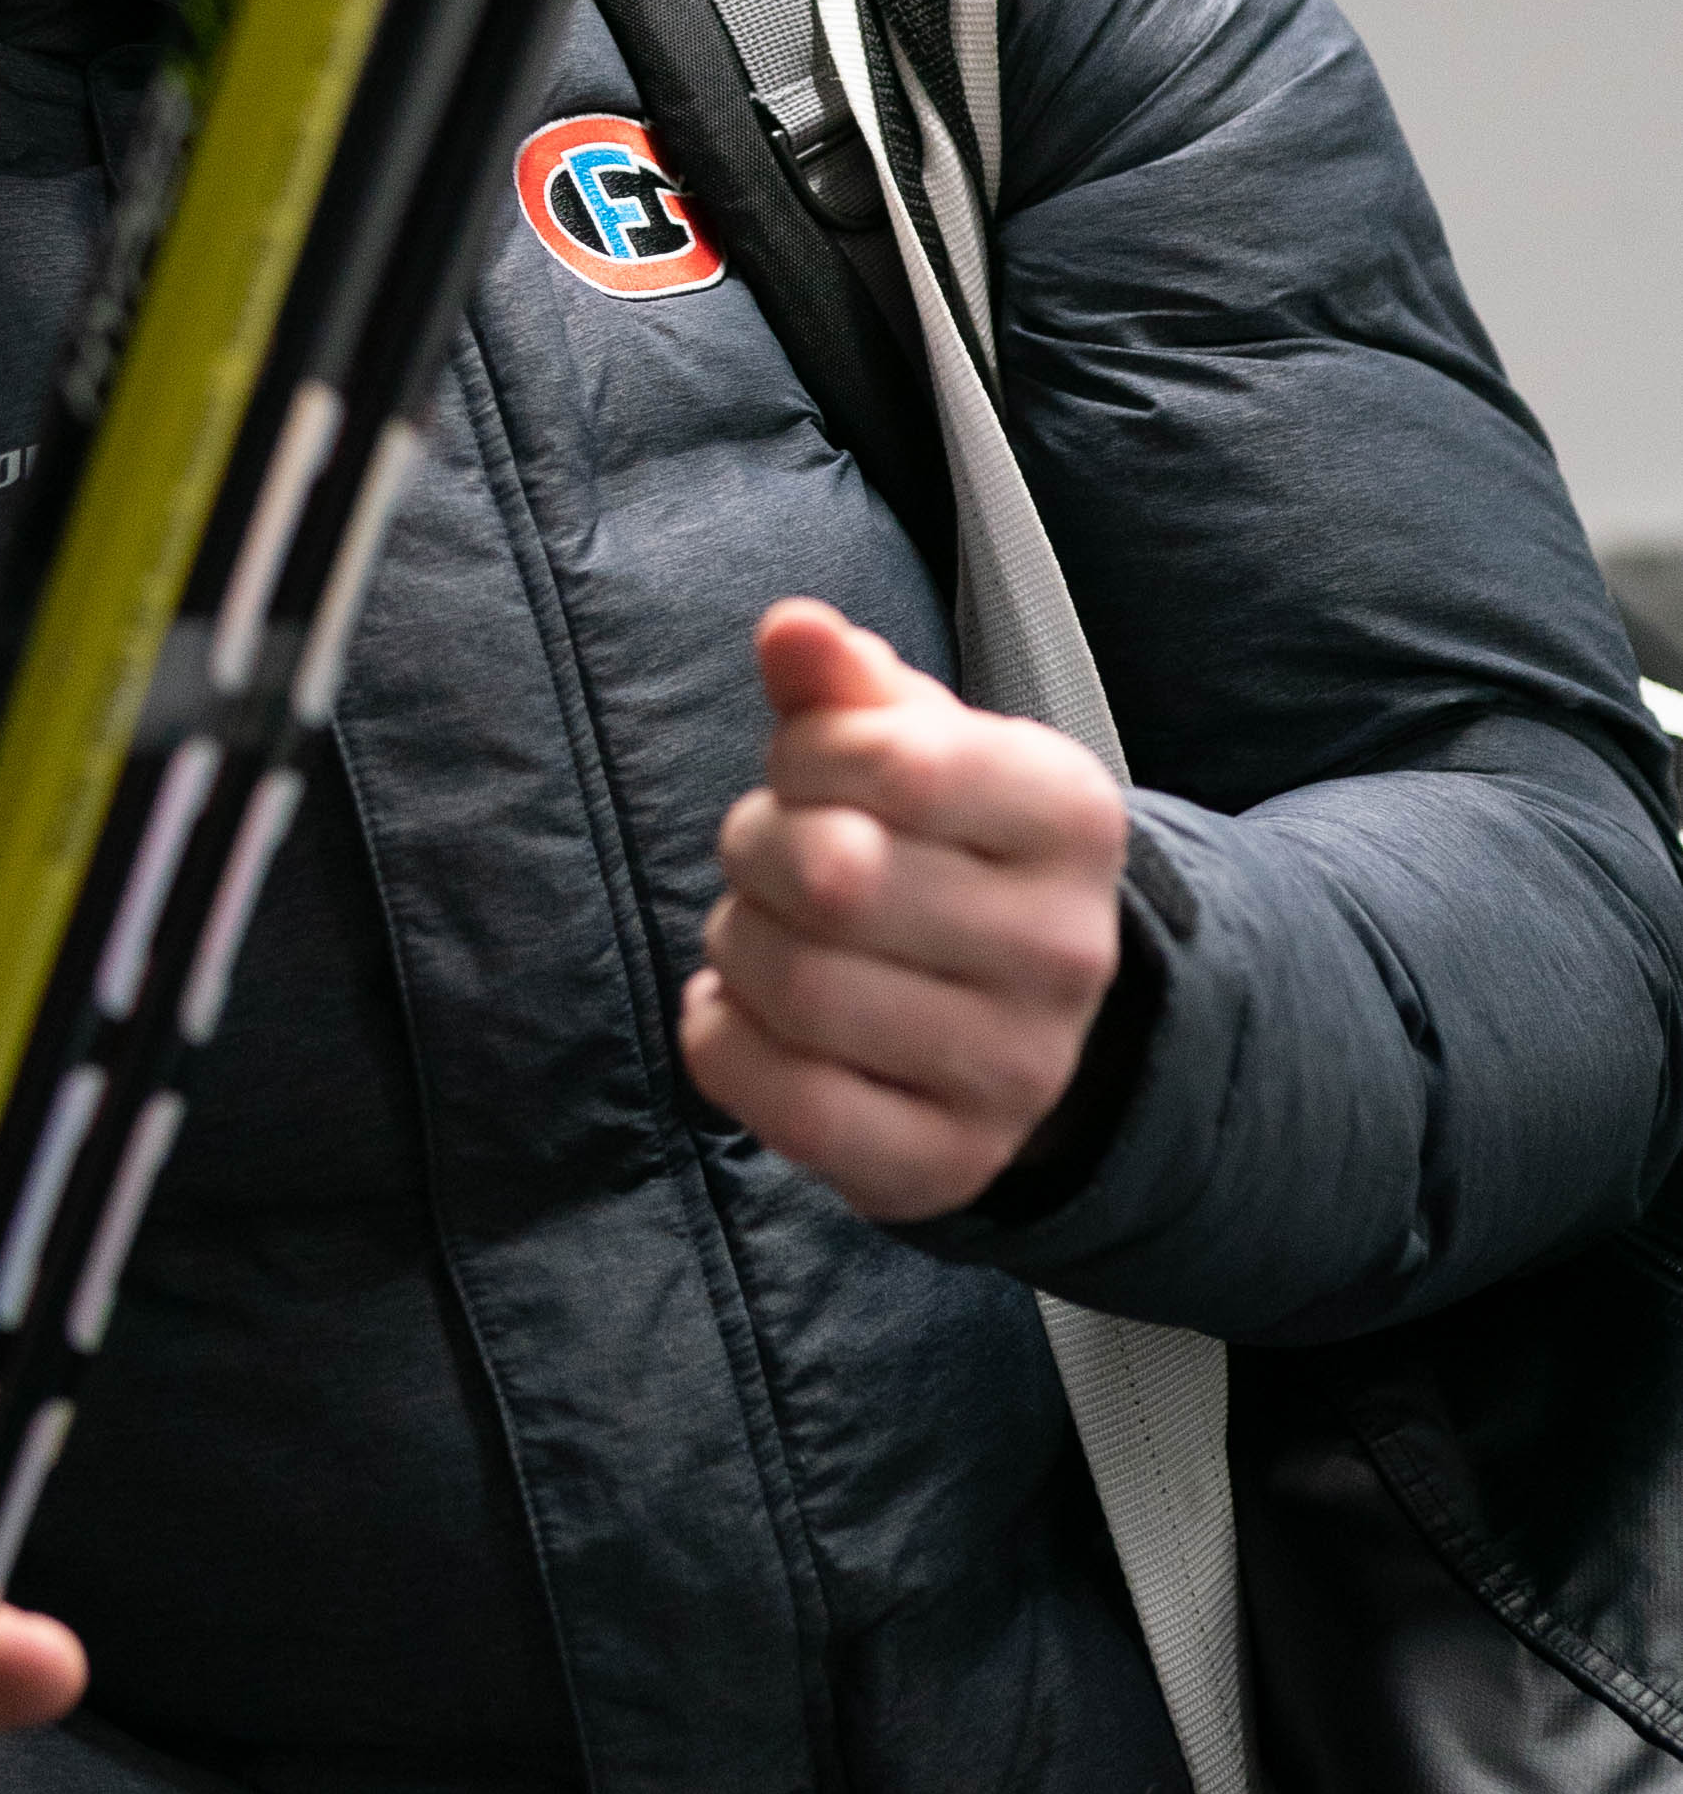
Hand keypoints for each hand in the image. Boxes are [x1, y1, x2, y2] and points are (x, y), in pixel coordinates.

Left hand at [677, 599, 1125, 1224]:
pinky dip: (724, 1043)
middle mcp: (1065, 949)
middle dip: (758, 849)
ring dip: (738, 945)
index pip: (897, 763)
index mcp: (1069, 818)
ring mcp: (1015, 1069)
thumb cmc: (948, 856)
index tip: (802, 767)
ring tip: (760, 930)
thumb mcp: (920, 749)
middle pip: (833, 878)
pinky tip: (737, 1010)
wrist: (1028, 1020)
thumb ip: (849, 686)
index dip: (806, 756)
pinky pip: (788, 1101)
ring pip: (801, 990)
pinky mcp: (947, 1162)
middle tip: (766, 852)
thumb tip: (791, 630)